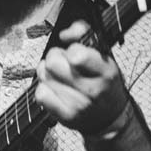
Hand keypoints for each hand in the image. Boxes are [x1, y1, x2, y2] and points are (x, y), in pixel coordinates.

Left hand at [35, 20, 128, 134]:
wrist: (109, 116)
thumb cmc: (103, 82)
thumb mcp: (103, 56)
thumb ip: (85, 35)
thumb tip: (65, 34)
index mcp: (106, 71)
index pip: (77, 54)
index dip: (71, 49)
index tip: (74, 53)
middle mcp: (93, 89)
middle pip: (53, 62)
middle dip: (56, 57)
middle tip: (64, 64)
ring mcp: (79, 105)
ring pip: (44, 76)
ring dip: (48, 74)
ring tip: (61, 78)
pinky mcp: (65, 116)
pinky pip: (41, 94)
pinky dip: (44, 89)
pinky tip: (55, 90)